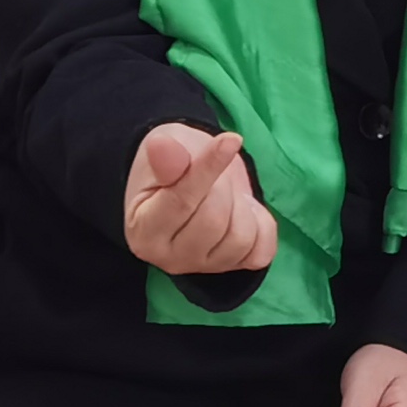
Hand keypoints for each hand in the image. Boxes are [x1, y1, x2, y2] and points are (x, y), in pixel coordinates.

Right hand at [122, 123, 277, 278]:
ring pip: (240, 237)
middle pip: (213, 221)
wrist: (186, 181)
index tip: (231, 140)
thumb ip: (165, 155)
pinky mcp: (233, 266)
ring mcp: (203, 266)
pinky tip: (246, 210)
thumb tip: (163, 147)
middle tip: (216, 172)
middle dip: (222, 185)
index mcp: (144, 230)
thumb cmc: (172, 163)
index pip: (180, 202)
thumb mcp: (164, 148)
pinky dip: (262, 225)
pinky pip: (262, 251)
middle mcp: (170, 258)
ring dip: (242, 204)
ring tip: (227, 191)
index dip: (208, 169)